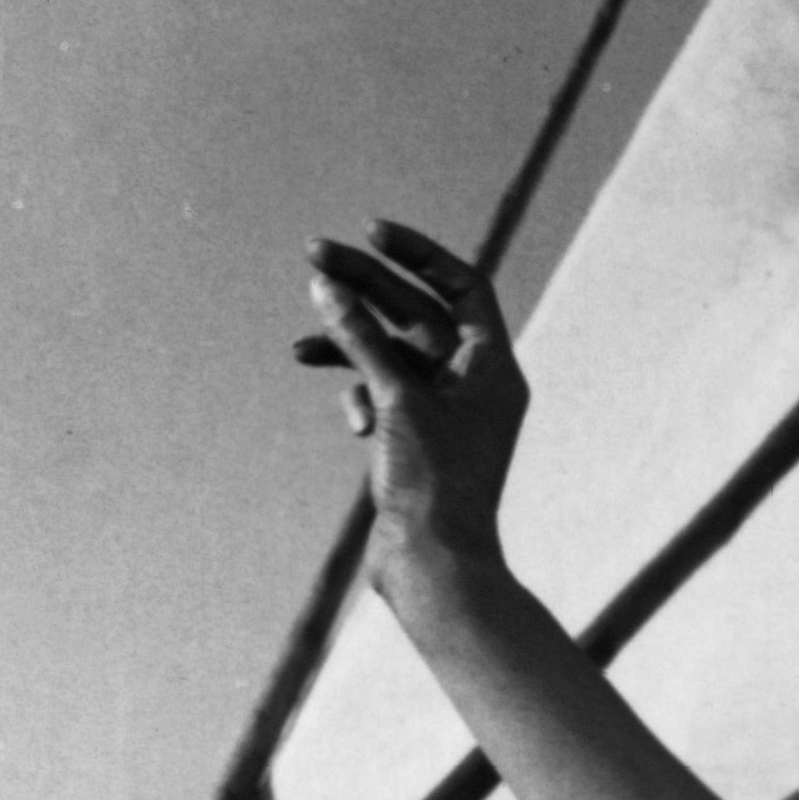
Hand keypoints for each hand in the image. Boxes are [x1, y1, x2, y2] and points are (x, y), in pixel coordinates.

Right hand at [297, 217, 526, 583]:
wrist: (434, 566)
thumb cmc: (433, 486)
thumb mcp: (397, 400)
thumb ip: (362, 339)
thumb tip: (327, 285)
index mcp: (493, 369)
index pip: (463, 286)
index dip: (419, 254)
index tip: (371, 233)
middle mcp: (474, 385)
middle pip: (418, 312)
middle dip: (366, 285)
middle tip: (312, 254)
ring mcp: (444, 412)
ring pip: (392, 352)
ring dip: (350, 337)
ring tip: (305, 330)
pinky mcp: (414, 438)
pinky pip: (381, 393)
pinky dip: (358, 392)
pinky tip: (350, 414)